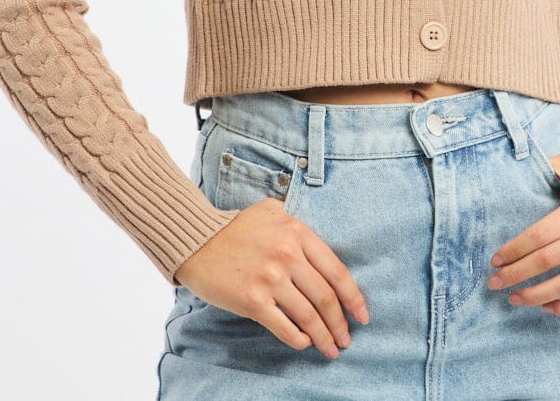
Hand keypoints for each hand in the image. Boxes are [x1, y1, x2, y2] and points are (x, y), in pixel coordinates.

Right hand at [174, 196, 369, 357]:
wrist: (198, 241)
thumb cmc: (236, 228)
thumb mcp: (271, 211)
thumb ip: (295, 222)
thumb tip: (316, 245)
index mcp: (297, 232)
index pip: (335, 270)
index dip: (353, 296)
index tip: (362, 314)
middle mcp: (287, 255)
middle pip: (325, 297)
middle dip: (341, 323)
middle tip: (347, 339)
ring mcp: (270, 279)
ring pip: (308, 315)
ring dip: (324, 337)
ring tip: (331, 348)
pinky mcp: (253, 301)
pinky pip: (284, 326)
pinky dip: (299, 339)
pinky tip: (305, 342)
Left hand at [487, 153, 559, 316]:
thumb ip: (545, 167)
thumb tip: (512, 174)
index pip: (541, 233)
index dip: (515, 248)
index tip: (495, 259)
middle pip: (550, 259)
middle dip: (517, 273)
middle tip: (494, 282)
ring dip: (536, 295)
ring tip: (514, 298)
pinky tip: (547, 307)